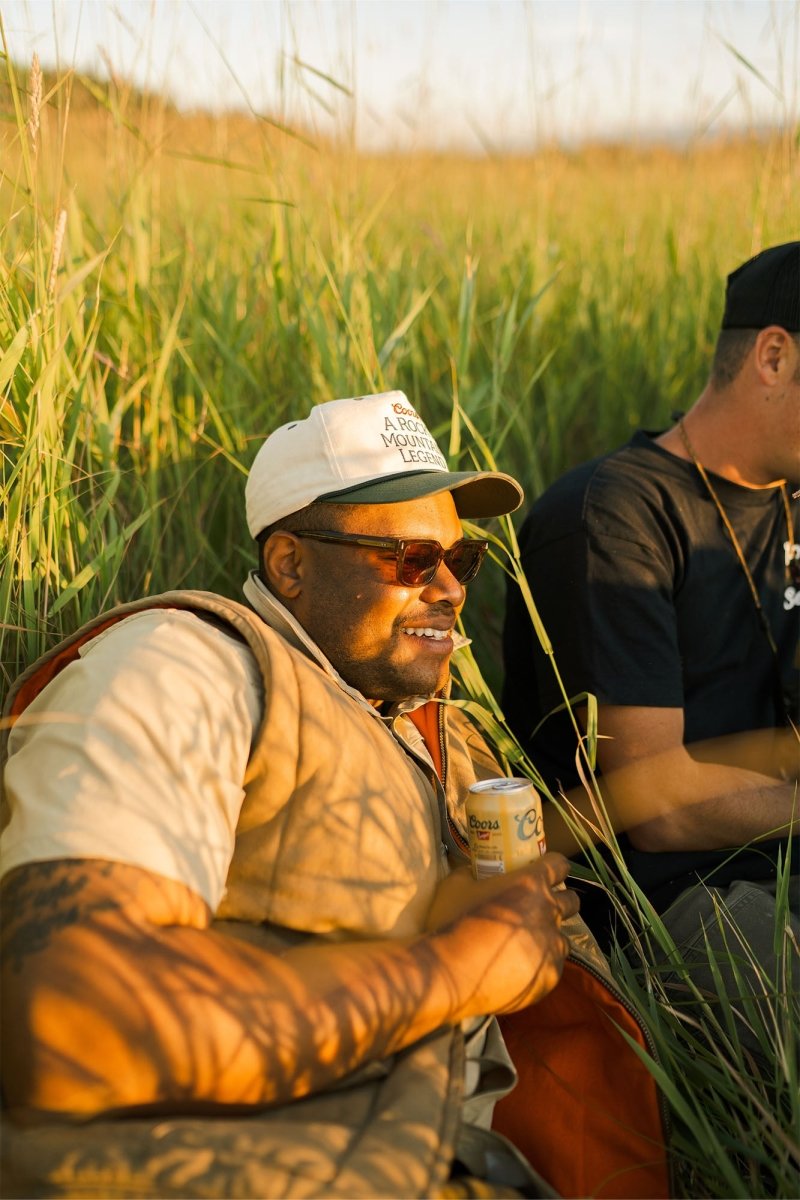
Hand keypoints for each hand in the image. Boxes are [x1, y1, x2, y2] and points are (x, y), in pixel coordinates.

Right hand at [427, 853, 578, 1018]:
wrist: (451, 974)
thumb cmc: (452, 923)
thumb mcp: (455, 885)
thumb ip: (470, 873)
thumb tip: (472, 870)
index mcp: (531, 883)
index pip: (559, 865)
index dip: (554, 866)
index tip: (545, 871)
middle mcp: (550, 911)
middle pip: (571, 900)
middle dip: (559, 901)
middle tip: (537, 908)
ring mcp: (553, 945)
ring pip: (563, 936)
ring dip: (549, 937)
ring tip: (525, 944)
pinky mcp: (551, 974)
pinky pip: (552, 965)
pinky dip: (539, 964)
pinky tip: (518, 968)